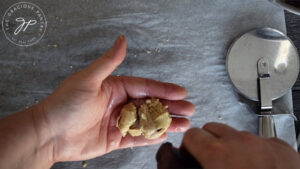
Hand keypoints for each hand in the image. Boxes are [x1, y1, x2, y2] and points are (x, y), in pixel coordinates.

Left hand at [35, 35, 193, 161]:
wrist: (48, 134)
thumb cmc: (65, 104)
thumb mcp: (88, 79)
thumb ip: (109, 62)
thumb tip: (122, 40)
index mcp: (115, 87)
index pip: (145, 87)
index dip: (163, 89)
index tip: (181, 92)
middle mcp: (119, 104)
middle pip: (150, 104)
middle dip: (170, 106)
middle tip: (189, 109)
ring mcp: (118, 122)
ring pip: (147, 121)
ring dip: (165, 122)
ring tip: (184, 124)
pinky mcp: (115, 139)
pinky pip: (137, 138)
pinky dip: (151, 137)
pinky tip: (165, 134)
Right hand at [181, 122, 299, 168]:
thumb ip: (189, 168)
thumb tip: (175, 161)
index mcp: (218, 153)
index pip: (192, 134)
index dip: (189, 146)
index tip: (192, 155)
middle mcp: (240, 142)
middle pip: (213, 128)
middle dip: (209, 142)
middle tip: (213, 161)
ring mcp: (263, 143)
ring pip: (238, 134)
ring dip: (233, 146)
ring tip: (238, 167)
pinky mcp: (283, 149)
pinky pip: (263, 141)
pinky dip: (258, 151)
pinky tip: (259, 167)